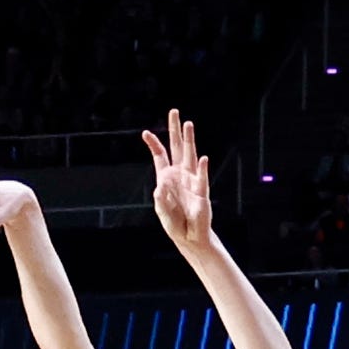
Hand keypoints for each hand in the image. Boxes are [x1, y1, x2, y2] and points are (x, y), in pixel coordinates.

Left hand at [143, 109, 214, 248]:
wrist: (190, 236)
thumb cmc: (175, 222)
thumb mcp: (161, 211)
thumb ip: (160, 200)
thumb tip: (160, 187)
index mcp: (166, 177)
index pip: (160, 156)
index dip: (153, 144)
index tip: (145, 133)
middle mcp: (180, 174)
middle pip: (177, 147)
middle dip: (175, 130)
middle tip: (174, 112)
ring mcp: (191, 180)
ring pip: (190, 156)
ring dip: (189, 140)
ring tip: (188, 124)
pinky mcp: (202, 191)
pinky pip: (202, 178)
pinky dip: (202, 168)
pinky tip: (203, 158)